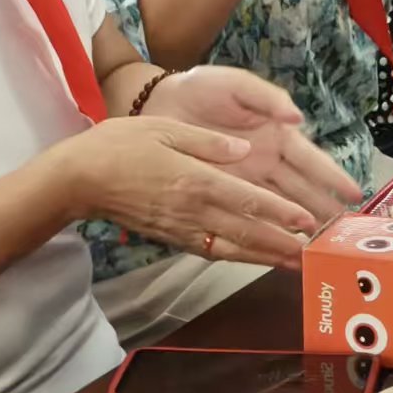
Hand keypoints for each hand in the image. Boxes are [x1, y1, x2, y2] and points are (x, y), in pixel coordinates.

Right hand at [60, 117, 318, 269]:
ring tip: (293, 263)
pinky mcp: (170, 237)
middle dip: (281, 243)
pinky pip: (210, 250)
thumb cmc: (120, 144)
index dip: (278, 212)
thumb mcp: (165, 129)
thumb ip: (207, 142)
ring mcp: (181, 228)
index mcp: (194, 179)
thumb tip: (244, 150)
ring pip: (231, 247)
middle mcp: (192, 210)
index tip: (304, 220)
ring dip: (264, 257)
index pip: (246, 200)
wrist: (79, 179)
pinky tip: (252, 258)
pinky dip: (236, 257)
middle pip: (245, 231)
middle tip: (312, 253)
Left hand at [143, 66, 362, 229]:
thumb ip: (267, 98)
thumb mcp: (237, 85)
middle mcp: (268, 164)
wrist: (159, 104)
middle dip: (324, 212)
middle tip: (344, 236)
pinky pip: (250, 218)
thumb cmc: (203, 89)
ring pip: (281, 210)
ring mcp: (248, 182)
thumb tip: (298, 117)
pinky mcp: (225, 195)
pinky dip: (265, 235)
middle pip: (303, 192)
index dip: (333, 178)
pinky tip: (280, 253)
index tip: (355, 195)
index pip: (312, 161)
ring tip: (319, 250)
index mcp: (277, 136)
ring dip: (300, 230)